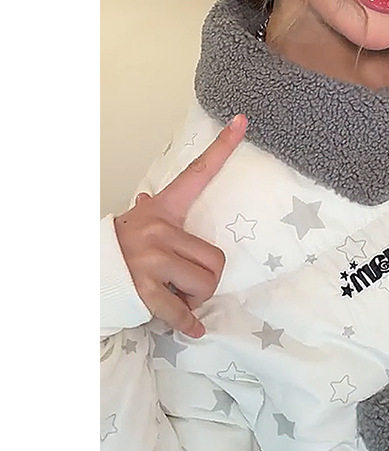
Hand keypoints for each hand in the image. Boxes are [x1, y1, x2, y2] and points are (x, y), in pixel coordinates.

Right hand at [114, 114, 247, 338]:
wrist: (83, 273)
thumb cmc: (117, 249)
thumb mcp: (133, 224)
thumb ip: (150, 214)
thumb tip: (148, 199)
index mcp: (162, 210)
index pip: (197, 174)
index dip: (222, 148)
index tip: (242, 122)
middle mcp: (158, 228)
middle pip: (216, 258)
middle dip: (207, 280)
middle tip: (186, 284)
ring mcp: (152, 258)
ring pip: (206, 283)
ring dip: (196, 298)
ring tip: (175, 295)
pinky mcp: (144, 287)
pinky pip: (180, 310)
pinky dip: (187, 323)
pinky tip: (191, 328)